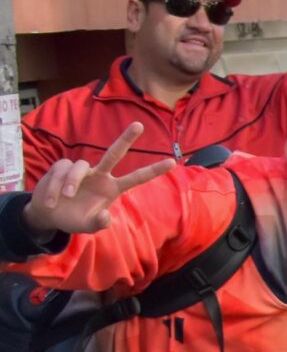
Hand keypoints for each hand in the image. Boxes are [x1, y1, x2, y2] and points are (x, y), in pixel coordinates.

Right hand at [22, 124, 171, 235]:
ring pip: (80, 165)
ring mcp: (82, 170)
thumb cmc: (74, 219)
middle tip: (139, 125)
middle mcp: (100, 175)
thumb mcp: (88, 226)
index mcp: (111, 188)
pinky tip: (51, 199)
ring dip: (72, 182)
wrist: (48, 215)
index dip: (153, 171)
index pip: (136, 178)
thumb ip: (99, 224)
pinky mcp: (62, 167)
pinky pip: (61, 169)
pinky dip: (56, 184)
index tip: (173, 162)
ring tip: (66, 197)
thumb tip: (107, 217)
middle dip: (126, 139)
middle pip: (114, 153)